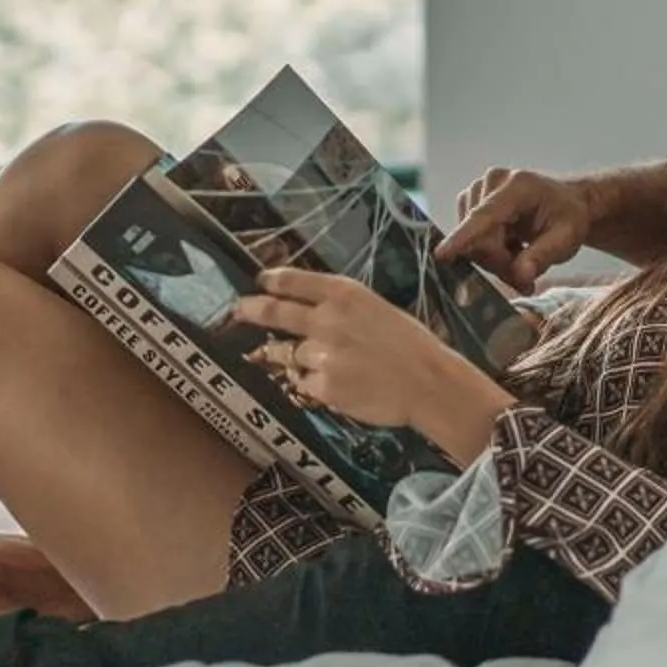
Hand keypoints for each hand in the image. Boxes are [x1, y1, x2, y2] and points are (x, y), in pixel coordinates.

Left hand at [240, 270, 515, 458]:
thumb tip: (307, 306)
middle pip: (274, 312)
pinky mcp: (322, 386)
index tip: (260, 281)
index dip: (270, 280)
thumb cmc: (409, 344)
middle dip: (251, 310)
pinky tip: (338, 383)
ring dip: (290, 357)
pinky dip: (314, 383)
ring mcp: (322, 354)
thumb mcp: (375, 308)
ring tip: (306, 360)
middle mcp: (327, 319)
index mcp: (343, 294)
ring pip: (288, 354)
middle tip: (238, 310)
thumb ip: (339, 306)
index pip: (292, 280)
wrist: (428, 383)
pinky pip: (304, 382)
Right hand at [438, 166, 591, 292]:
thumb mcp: (567, 239)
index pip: (485, 215)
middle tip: (526, 279)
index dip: (463, 237)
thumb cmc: (569, 217)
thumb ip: (543, 256)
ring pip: (471, 241)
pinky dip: (488, 251)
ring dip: (495, 259)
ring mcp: (478, 189)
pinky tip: (510, 249)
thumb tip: (520, 275)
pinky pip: (469, 237)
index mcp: (518, 186)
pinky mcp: (470, 200)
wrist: (567, 203)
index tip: (441, 254)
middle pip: (478, 237)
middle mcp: (492, 182)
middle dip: (499, 262)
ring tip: (522, 258)